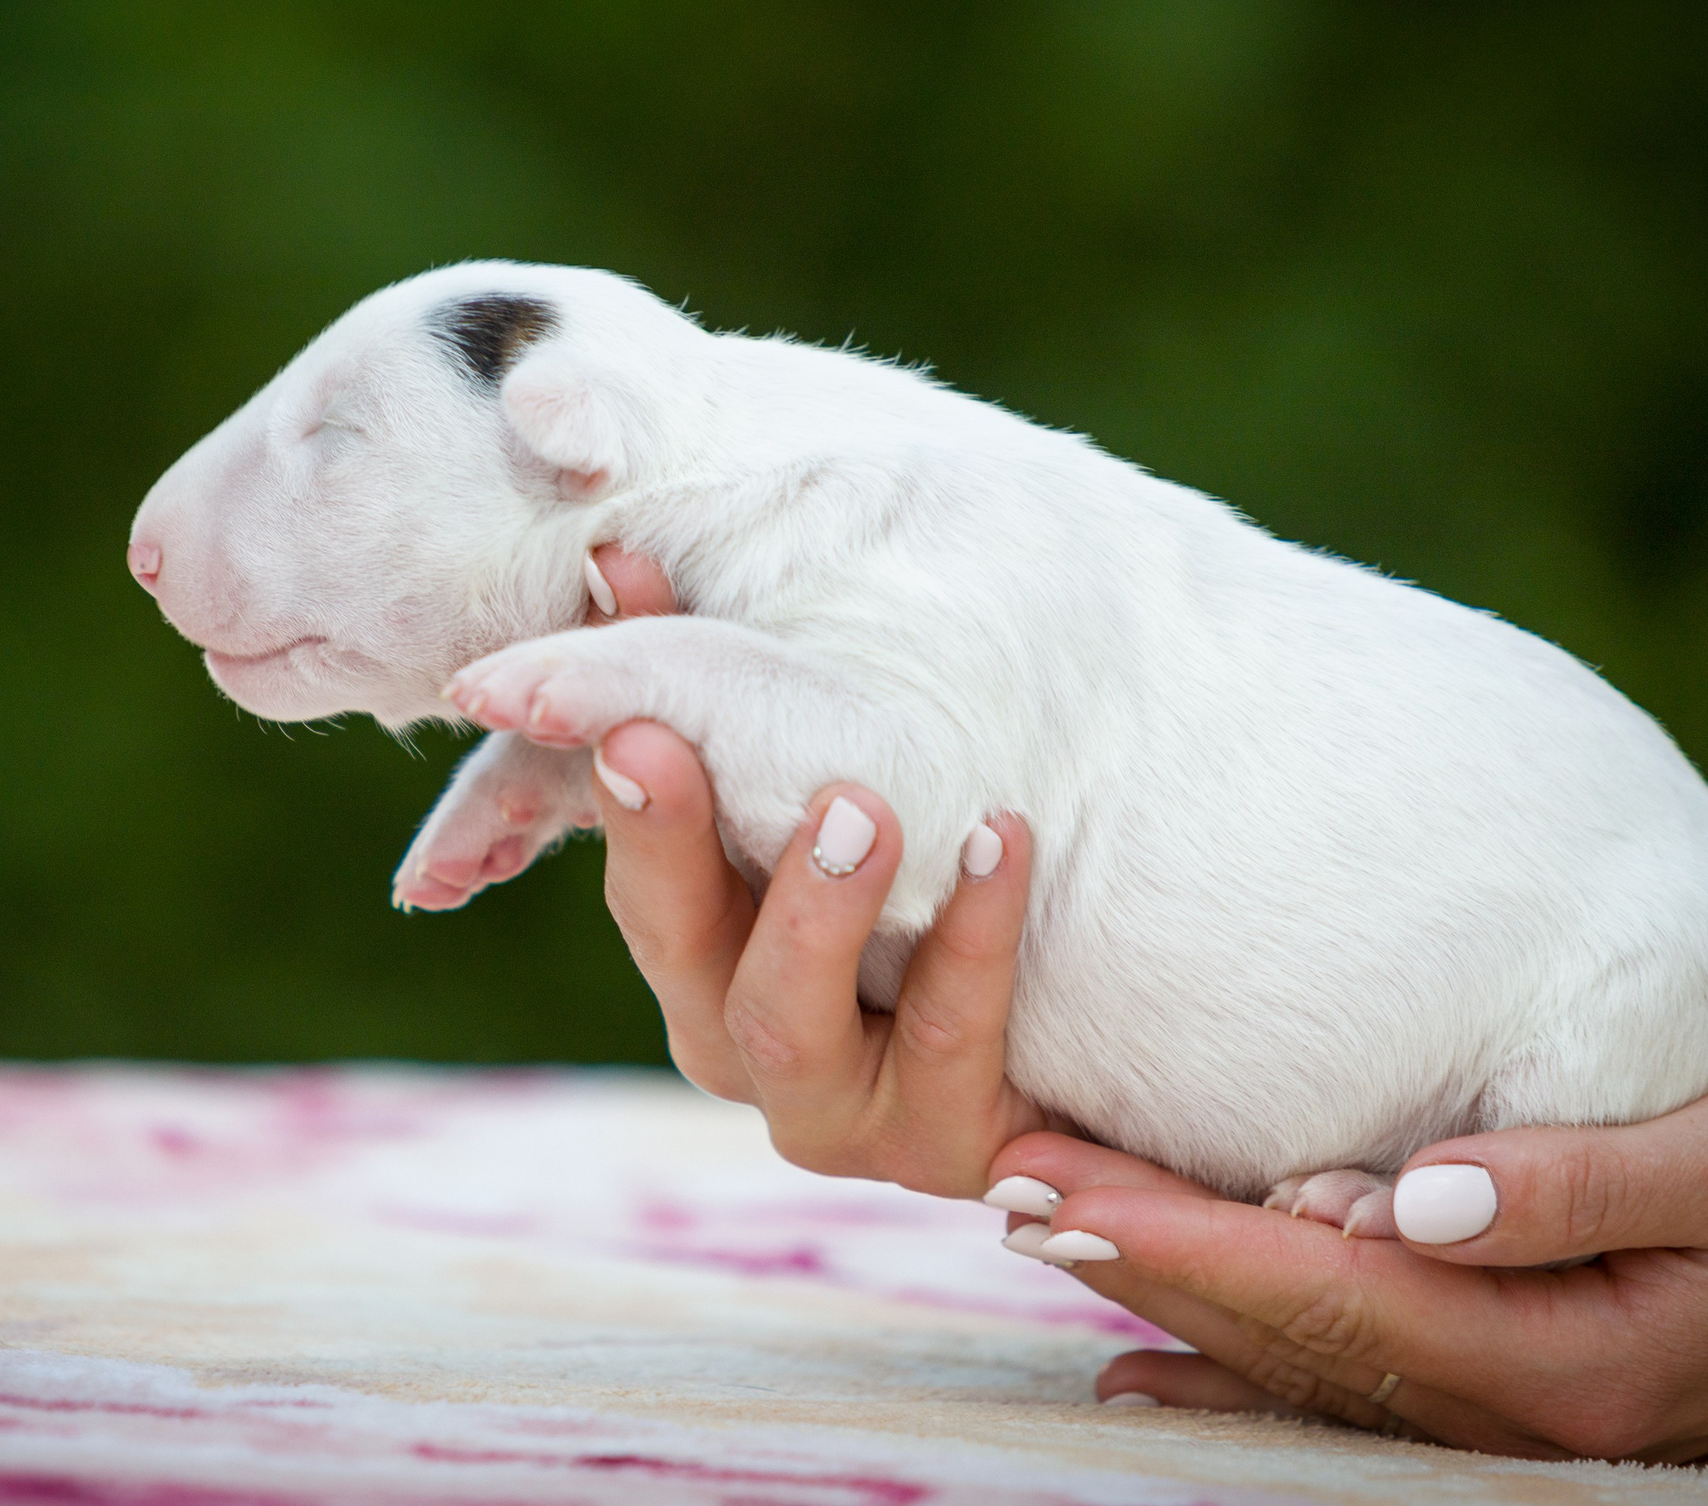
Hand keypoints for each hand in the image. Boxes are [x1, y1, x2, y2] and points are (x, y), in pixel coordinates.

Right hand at [580, 544, 1047, 1197]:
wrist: (1096, 1030)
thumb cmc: (930, 877)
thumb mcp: (823, 775)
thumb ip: (712, 678)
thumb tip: (613, 556)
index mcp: (696, 957)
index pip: (630, 867)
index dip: (615, 790)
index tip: (611, 710)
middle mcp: (742, 1046)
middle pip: (678, 952)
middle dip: (671, 843)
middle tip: (667, 740)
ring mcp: (841, 1117)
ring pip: (784, 1028)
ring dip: (816, 910)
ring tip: (866, 806)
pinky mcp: (951, 1151)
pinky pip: (951, 1050)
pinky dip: (972, 947)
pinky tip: (1001, 842)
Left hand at [991, 1039, 1707, 1458]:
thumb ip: (1584, 1181)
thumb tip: (1415, 1200)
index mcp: (1566, 1360)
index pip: (1329, 1295)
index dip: (1184, 1240)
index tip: (1060, 1187)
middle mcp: (1519, 1395)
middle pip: (1286, 1328)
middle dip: (1137, 1259)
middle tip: (1002, 1185)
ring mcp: (1513, 1391)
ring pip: (1295, 1348)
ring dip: (1162, 1288)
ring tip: (1036, 1224)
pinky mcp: (1513, 1355)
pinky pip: (1344, 1360)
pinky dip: (1234, 1346)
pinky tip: (1140, 1346)